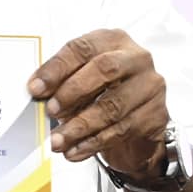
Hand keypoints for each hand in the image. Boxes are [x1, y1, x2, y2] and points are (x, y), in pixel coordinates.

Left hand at [31, 29, 169, 175]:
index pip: (83, 48)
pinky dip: (93, 143)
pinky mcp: (156, 115)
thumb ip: (62, 81)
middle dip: (73, 91)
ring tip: (58, 140)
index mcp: (113, 41)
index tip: (36, 88)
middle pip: (105, 69)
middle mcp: (136, 59)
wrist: (137, 125)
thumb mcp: (82, 80)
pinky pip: (121, 130)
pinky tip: (75, 150)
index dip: (57, 68)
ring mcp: (150, 86)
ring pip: (112, 106)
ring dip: (80, 126)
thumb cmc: (104, 94)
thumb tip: (37, 91)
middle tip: (51, 111)